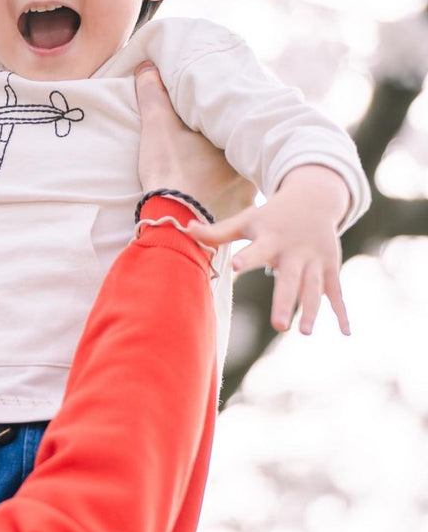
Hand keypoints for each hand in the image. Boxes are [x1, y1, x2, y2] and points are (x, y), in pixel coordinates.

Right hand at [134, 62, 255, 221]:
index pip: (243, 125)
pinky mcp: (235, 218)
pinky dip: (226, 199)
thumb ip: (153, 95)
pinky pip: (236, 204)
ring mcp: (246, 196)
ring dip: (230, 176)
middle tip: (214, 145)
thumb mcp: (157, 126)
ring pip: (242, 179)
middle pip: (244, 152)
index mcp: (237, 142)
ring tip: (212, 173)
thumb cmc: (169, 169)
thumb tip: (147, 67)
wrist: (170, 218)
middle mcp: (249, 169)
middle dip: (232, 148)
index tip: (224, 117)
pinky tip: (212, 197)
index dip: (233, 119)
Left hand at [188, 165, 351, 334]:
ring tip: (303, 332)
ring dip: (311, 311)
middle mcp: (294, 252)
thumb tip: (185, 228)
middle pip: (289, 280)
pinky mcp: (330, 268)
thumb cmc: (272, 215)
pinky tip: (345, 333)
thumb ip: (218, 231)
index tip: (235, 264)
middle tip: (278, 326)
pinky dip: (341, 313)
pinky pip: (336, 293)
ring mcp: (315, 261)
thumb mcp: (247, 220)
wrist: (314, 199)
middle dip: (285, 302)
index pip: (256, 250)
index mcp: (271, 240)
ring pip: (314, 289)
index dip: (246, 257)